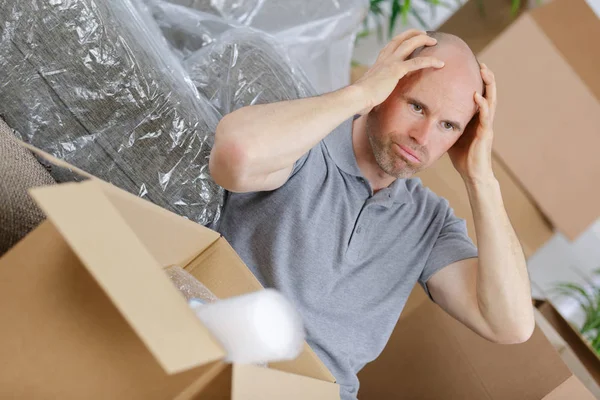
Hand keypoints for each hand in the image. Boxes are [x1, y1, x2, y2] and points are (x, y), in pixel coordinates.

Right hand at [352, 30, 444, 114]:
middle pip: (401, 39)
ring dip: (423, 40)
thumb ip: (375, 89)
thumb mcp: (370, 90)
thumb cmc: (361, 97)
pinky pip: (417, 62)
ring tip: (434, 41)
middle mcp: (385, 58)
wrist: (358, 97)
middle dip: (414, 34)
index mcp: (379, 62)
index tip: (411, 38)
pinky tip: (440, 63)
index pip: (392, 44)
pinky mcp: (396, 70)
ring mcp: (390, 62)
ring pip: (410, 44)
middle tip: (425, 34)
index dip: (402, 39)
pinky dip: (430, 61)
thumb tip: (373, 99)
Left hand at [448, 63, 496, 184]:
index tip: (473, 67)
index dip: (478, 82)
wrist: (472, 174)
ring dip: (489, 85)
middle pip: (489, 93)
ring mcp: (487, 126)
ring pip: (492, 101)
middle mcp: (484, 119)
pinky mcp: (485, 134)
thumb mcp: (451, 135)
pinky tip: (477, 96)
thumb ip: (445, 124)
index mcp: (477, 118)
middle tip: (482, 62)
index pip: (480, 95)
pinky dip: (482, 105)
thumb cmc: (463, 157)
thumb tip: (428, 115)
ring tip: (485, 71)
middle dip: (487, 78)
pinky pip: (485, 117)